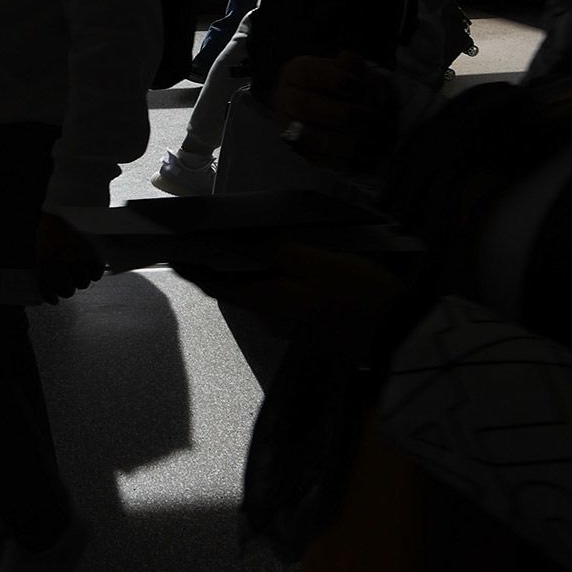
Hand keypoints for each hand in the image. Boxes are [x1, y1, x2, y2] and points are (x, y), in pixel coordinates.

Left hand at [35, 213, 104, 304]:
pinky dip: (92, 271)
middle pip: (67, 291)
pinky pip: (96, 274)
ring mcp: (82, 262)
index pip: (47, 289)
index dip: (49, 296)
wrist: (75, 202)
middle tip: (66, 281)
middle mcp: (64, 265)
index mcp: (47, 261)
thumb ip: (43, 261)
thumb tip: (45, 276)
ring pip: (83, 283)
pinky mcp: (98, 257)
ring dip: (79, 278)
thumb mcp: (42, 241)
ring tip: (77, 265)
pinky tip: (88, 262)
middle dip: (66, 288)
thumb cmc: (56, 220)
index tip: (53, 299)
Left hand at [171, 241, 407, 350]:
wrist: (402, 338)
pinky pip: (276, 295)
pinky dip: (266, 275)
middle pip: (231, 287)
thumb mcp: (316, 263)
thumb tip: (237, 238)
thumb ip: (274, 250)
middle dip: (213, 261)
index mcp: (264, 301)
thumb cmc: (358, 295)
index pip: (212, 283)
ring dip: (240, 267)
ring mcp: (289, 324)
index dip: (189, 265)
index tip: (169, 246)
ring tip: (233, 237)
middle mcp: (268, 317)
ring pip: (253, 290)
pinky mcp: (308, 324)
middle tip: (200, 233)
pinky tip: (274, 257)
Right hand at [271, 52, 396, 172]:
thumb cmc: (340, 85)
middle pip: (304, 107)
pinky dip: (345, 161)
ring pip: (309, 138)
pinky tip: (367, 157)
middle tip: (372, 118)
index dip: (332, 80)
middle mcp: (285, 101)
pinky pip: (319, 160)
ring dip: (345, 142)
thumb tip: (348, 58)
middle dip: (341, 114)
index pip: (306, 73)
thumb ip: (350, 65)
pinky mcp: (302, 152)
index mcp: (294, 74)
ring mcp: (290, 129)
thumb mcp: (346, 70)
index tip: (359, 86)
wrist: (328, 106)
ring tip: (375, 142)